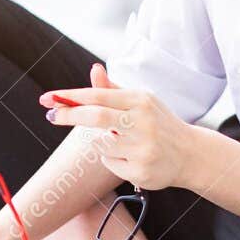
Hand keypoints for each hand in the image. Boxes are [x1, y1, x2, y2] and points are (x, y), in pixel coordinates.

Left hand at [40, 63, 194, 190]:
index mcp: (141, 100)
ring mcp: (143, 148)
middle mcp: (143, 122)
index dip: (70, 97)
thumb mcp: (140, 102)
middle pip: (96, 117)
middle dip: (69, 115)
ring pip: (101, 144)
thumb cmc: (159, 123)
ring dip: (102, 143)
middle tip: (50, 115)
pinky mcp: (141, 170)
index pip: (99, 96)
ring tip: (123, 142)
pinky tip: (134, 157)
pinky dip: (114, 160)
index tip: (48, 99)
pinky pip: (110, 164)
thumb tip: (94, 69)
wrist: (191, 154)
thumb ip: (112, 90)